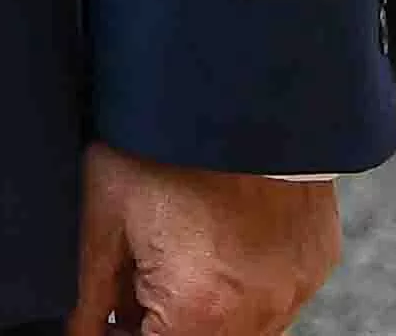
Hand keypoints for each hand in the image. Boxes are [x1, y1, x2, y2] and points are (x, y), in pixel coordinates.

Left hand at [70, 146, 338, 335]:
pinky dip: (243, 284)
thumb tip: (79, 330)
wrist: (240, 85)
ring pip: (241, 328)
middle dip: (161, 320)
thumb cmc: (168, 142)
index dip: (121, 332)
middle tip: (140, 275)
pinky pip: (275, 298)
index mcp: (199, 309)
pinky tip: (218, 238)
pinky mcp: (316, 265)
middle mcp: (258, 313)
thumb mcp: (106, 213)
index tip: (111, 311)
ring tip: (178, 250)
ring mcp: (294, 291)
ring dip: (204, 309)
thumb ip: (91, 291)